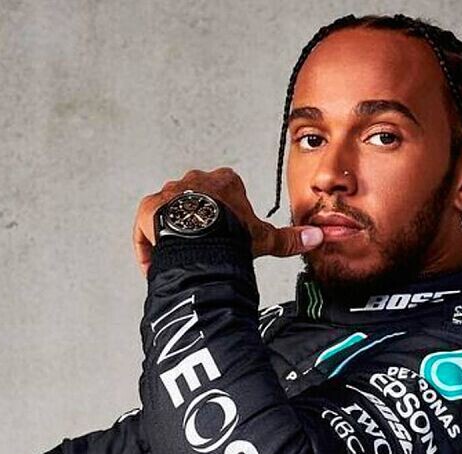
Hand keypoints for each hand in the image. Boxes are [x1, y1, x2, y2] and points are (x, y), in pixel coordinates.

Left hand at [132, 167, 323, 276]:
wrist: (200, 239)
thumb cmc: (230, 235)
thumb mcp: (263, 238)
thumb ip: (288, 239)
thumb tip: (316, 238)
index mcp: (224, 181)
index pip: (227, 192)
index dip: (227, 215)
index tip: (227, 234)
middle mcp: (195, 181)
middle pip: (197, 199)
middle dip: (199, 221)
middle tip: (204, 246)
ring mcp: (170, 193)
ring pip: (169, 212)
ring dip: (173, 233)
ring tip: (182, 256)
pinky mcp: (149, 208)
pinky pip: (146, 228)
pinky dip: (149, 246)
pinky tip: (156, 264)